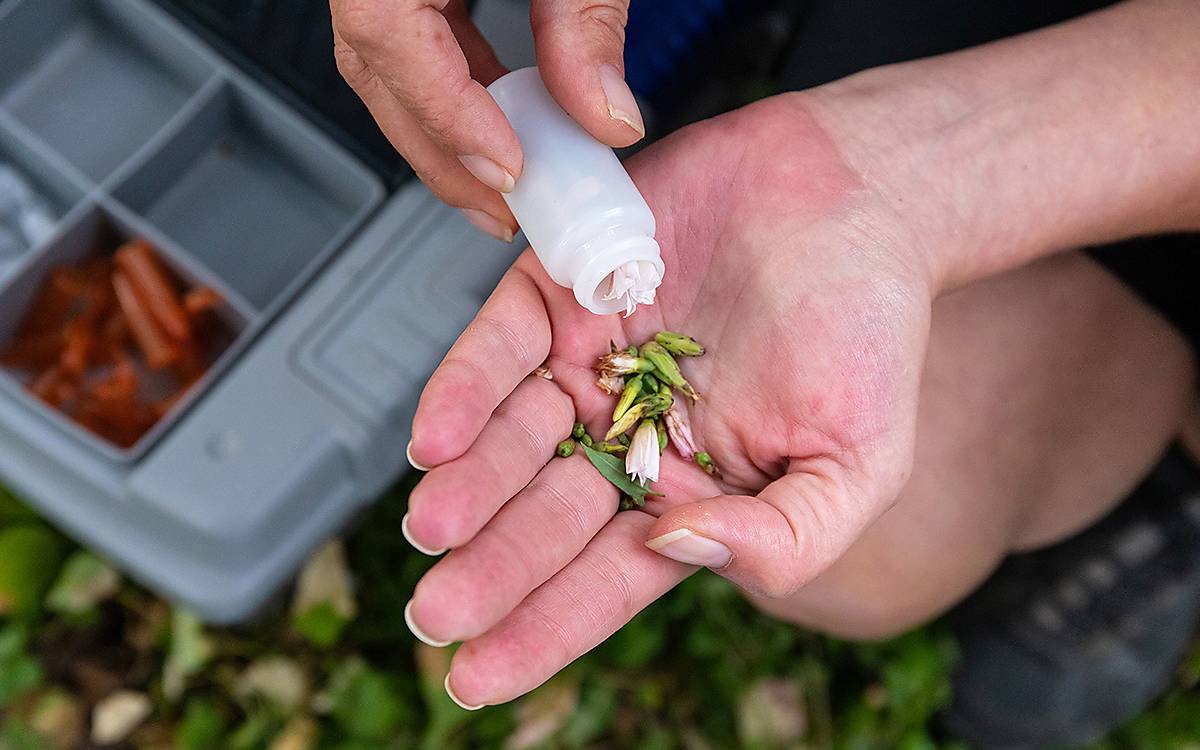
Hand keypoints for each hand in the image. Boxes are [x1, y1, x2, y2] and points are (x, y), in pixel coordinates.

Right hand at [329, 0, 645, 240]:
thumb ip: (584, 24)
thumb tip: (607, 117)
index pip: (386, 35)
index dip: (445, 112)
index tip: (505, 167)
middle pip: (376, 71)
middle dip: (442, 153)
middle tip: (504, 211)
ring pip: (386, 69)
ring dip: (446, 134)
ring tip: (505, 188)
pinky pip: (414, 45)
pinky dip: (456, 93)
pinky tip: (502, 126)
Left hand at [402, 93, 934, 706]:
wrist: (862, 198)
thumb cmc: (870, 333)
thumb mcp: (857, 465)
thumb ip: (784, 536)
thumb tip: (674, 552)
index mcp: (685, 491)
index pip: (604, 575)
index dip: (542, 628)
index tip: (478, 677)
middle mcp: (622, 435)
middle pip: (544, 514)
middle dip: (491, 567)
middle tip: (438, 614)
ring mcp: (587, 363)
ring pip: (510, 436)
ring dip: (469, 485)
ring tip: (432, 529)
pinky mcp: (563, 289)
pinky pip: (500, 343)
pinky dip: (464, 387)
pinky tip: (437, 438)